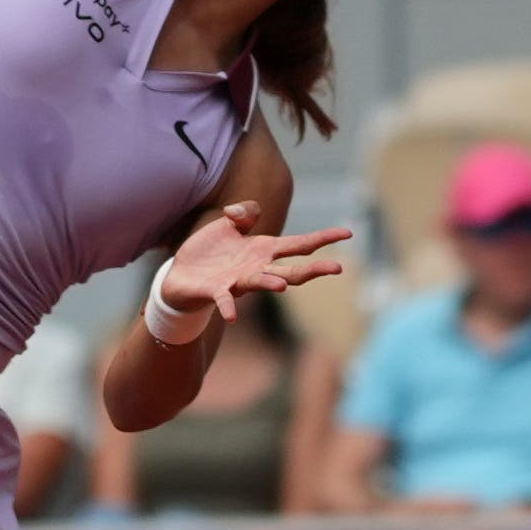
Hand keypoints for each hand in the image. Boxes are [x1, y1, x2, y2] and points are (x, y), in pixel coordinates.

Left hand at [160, 205, 349, 320]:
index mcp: (264, 250)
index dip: (324, 238)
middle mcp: (257, 268)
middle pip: (292, 269)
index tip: (348, 233)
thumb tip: (247, 213)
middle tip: (337, 268)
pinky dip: (228, 306)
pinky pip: (224, 299)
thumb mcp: (227, 223)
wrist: (181, 274)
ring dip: (271, 283)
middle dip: (314, 269)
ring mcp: (238, 281)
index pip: (300, 244)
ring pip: (261, 282)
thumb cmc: (209, 250)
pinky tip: (231, 316)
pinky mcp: (216, 290)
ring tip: (282, 285)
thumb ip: (243, 213)